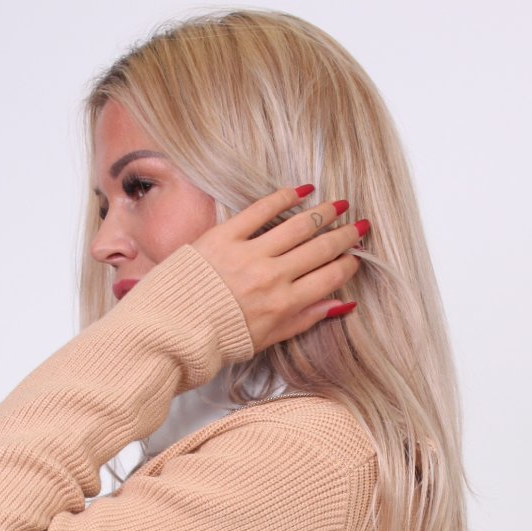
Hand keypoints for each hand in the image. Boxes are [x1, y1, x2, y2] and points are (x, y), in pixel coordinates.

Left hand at [190, 188, 363, 351]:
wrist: (172, 331)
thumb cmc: (218, 339)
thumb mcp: (267, 339)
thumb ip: (304, 319)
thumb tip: (341, 305)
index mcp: (283, 305)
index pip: (328, 278)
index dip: (348, 264)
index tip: (356, 256)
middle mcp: (271, 277)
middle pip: (319, 250)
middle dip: (344, 236)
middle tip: (359, 226)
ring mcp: (248, 254)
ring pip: (297, 227)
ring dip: (323, 213)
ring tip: (338, 204)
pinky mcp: (225, 236)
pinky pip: (260, 211)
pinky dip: (284, 197)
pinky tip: (301, 190)